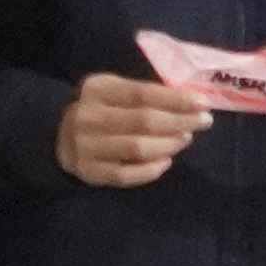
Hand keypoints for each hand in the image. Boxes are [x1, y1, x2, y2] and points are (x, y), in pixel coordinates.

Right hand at [60, 73, 211, 188]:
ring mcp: (85, 146)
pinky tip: (166, 161)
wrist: (61, 137)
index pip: (142, 94)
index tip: (203, 104)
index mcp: (96, 89)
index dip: (175, 99)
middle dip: (179, 121)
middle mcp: (86, 116)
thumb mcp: (116, 92)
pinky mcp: (88, 172)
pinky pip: (126, 175)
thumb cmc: (102, 110)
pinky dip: (151, 170)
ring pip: (137, 148)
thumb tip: (191, 102)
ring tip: (185, 139)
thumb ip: (146, 95)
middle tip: (202, 122)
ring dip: (168, 145)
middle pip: (142, 121)